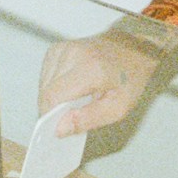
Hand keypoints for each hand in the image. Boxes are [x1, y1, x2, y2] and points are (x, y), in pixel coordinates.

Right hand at [36, 30, 162, 135]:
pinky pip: (46, 75)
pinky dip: (54, 86)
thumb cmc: (130, 77)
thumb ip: (88, 119)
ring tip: (77, 99)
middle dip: (55, 109)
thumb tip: (60, 128)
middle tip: (74, 114)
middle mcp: (73, 54)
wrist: (134, 50)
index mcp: (90, 68)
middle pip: (46, 91)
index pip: (53, 96)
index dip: (51, 116)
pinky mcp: (57, 49)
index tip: (58, 128)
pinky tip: (72, 88)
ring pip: (43, 84)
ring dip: (55, 98)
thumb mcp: (118, 107)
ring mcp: (63, 48)